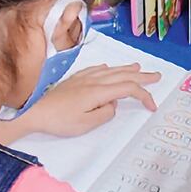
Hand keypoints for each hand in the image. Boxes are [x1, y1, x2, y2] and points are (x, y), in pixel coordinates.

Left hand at [13, 64, 159, 137]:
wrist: (34, 111)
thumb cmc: (60, 120)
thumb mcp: (86, 124)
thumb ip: (105, 113)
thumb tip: (113, 104)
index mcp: (99, 91)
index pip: (128, 89)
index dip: (144, 95)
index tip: (152, 106)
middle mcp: (94, 80)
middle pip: (123, 75)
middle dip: (142, 76)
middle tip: (157, 76)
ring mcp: (83, 78)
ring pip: (110, 70)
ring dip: (126, 69)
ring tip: (138, 67)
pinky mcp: (74, 79)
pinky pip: (95, 69)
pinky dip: (106, 68)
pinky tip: (107, 67)